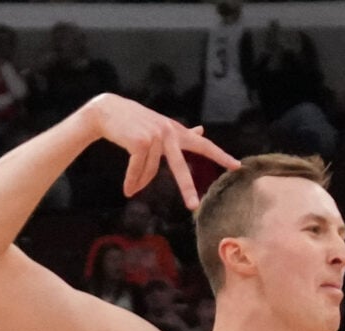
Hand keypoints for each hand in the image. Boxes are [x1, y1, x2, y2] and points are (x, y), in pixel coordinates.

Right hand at [85, 95, 237, 208]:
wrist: (107, 112)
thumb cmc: (134, 121)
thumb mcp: (160, 125)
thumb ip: (181, 132)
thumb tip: (202, 129)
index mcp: (176, 131)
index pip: (202, 144)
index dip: (220, 156)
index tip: (237, 166)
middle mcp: (168, 132)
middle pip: (179, 166)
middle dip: (186, 188)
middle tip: (193, 206)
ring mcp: (154, 136)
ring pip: (150, 171)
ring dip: (139, 182)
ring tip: (131, 188)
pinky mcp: (140, 142)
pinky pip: (138, 170)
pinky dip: (132, 181)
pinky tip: (127, 190)